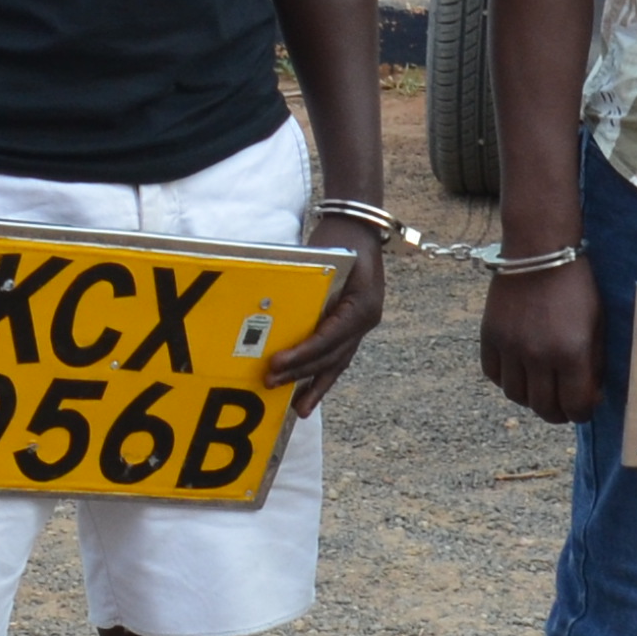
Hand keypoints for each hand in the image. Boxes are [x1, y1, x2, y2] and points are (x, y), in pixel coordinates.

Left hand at [261, 210, 391, 414]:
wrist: (358, 227)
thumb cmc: (338, 240)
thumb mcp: (325, 262)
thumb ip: (309, 291)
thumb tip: (277, 319)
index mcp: (362, 307)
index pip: (328, 339)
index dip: (302, 355)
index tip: (276, 364)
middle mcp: (366, 320)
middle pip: (331, 355)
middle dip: (302, 373)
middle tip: (271, 384)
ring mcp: (362, 325)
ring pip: (337, 362)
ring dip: (316, 385)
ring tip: (299, 408)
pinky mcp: (353, 325)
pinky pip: (337, 354)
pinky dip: (323, 373)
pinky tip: (309, 390)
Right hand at [479, 256, 602, 425]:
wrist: (539, 250)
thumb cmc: (575, 286)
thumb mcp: (597, 324)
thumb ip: (594, 363)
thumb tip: (591, 395)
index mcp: (571, 352)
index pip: (575, 406)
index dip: (581, 412)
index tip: (583, 407)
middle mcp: (538, 355)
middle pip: (543, 408)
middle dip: (557, 412)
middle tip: (562, 405)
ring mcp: (510, 347)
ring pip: (516, 396)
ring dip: (530, 397)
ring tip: (540, 387)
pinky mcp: (489, 336)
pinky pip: (494, 375)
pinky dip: (506, 379)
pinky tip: (519, 370)